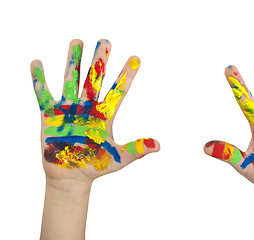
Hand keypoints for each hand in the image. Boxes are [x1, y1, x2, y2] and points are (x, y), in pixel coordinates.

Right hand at [31, 39, 159, 181]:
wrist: (71, 177)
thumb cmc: (95, 166)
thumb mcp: (118, 158)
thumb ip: (136, 149)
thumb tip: (159, 145)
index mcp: (105, 115)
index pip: (118, 91)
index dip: (126, 75)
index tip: (136, 58)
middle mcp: (87, 108)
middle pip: (95, 79)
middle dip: (100, 61)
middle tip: (106, 41)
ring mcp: (68, 109)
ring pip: (71, 80)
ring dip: (74, 62)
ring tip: (77, 42)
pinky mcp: (49, 115)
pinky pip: (43, 94)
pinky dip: (39, 80)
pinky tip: (37, 63)